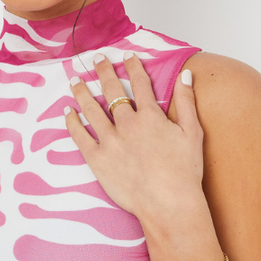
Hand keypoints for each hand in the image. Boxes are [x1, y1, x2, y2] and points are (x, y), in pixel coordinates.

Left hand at [64, 53, 205, 224]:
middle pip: (112, 91)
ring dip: (82, 92)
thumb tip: (185, 75)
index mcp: (150, 116)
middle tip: (97, 60)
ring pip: (91, 109)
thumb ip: (187, 102)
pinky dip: (72, 123)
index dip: (132, 67)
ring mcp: (110, 142)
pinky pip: (80, 137)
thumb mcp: (192, 133)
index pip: (140, 83)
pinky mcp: (98, 160)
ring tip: (75, 81)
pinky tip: (67, 112)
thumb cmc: (184, 173)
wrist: (169, 204)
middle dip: (104, 72)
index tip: (126, 56)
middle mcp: (127, 124)